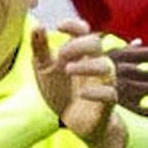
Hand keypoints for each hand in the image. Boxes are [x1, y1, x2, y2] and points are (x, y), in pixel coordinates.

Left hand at [33, 20, 124, 147]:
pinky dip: (96, 91)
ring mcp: (102, 83)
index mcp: (80, 54)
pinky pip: (110, 93)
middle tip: (62, 54)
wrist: (73, 122)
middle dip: (79, 44)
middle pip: (96, 44)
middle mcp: (94, 64)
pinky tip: (81, 94)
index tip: (59, 26)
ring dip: (88, 65)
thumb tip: (38, 25)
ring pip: (107, 66)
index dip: (75, 25)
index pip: (84, 32)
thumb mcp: (45, 70)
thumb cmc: (61, 91)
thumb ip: (40, 50)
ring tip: (68, 69)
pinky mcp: (106, 103)